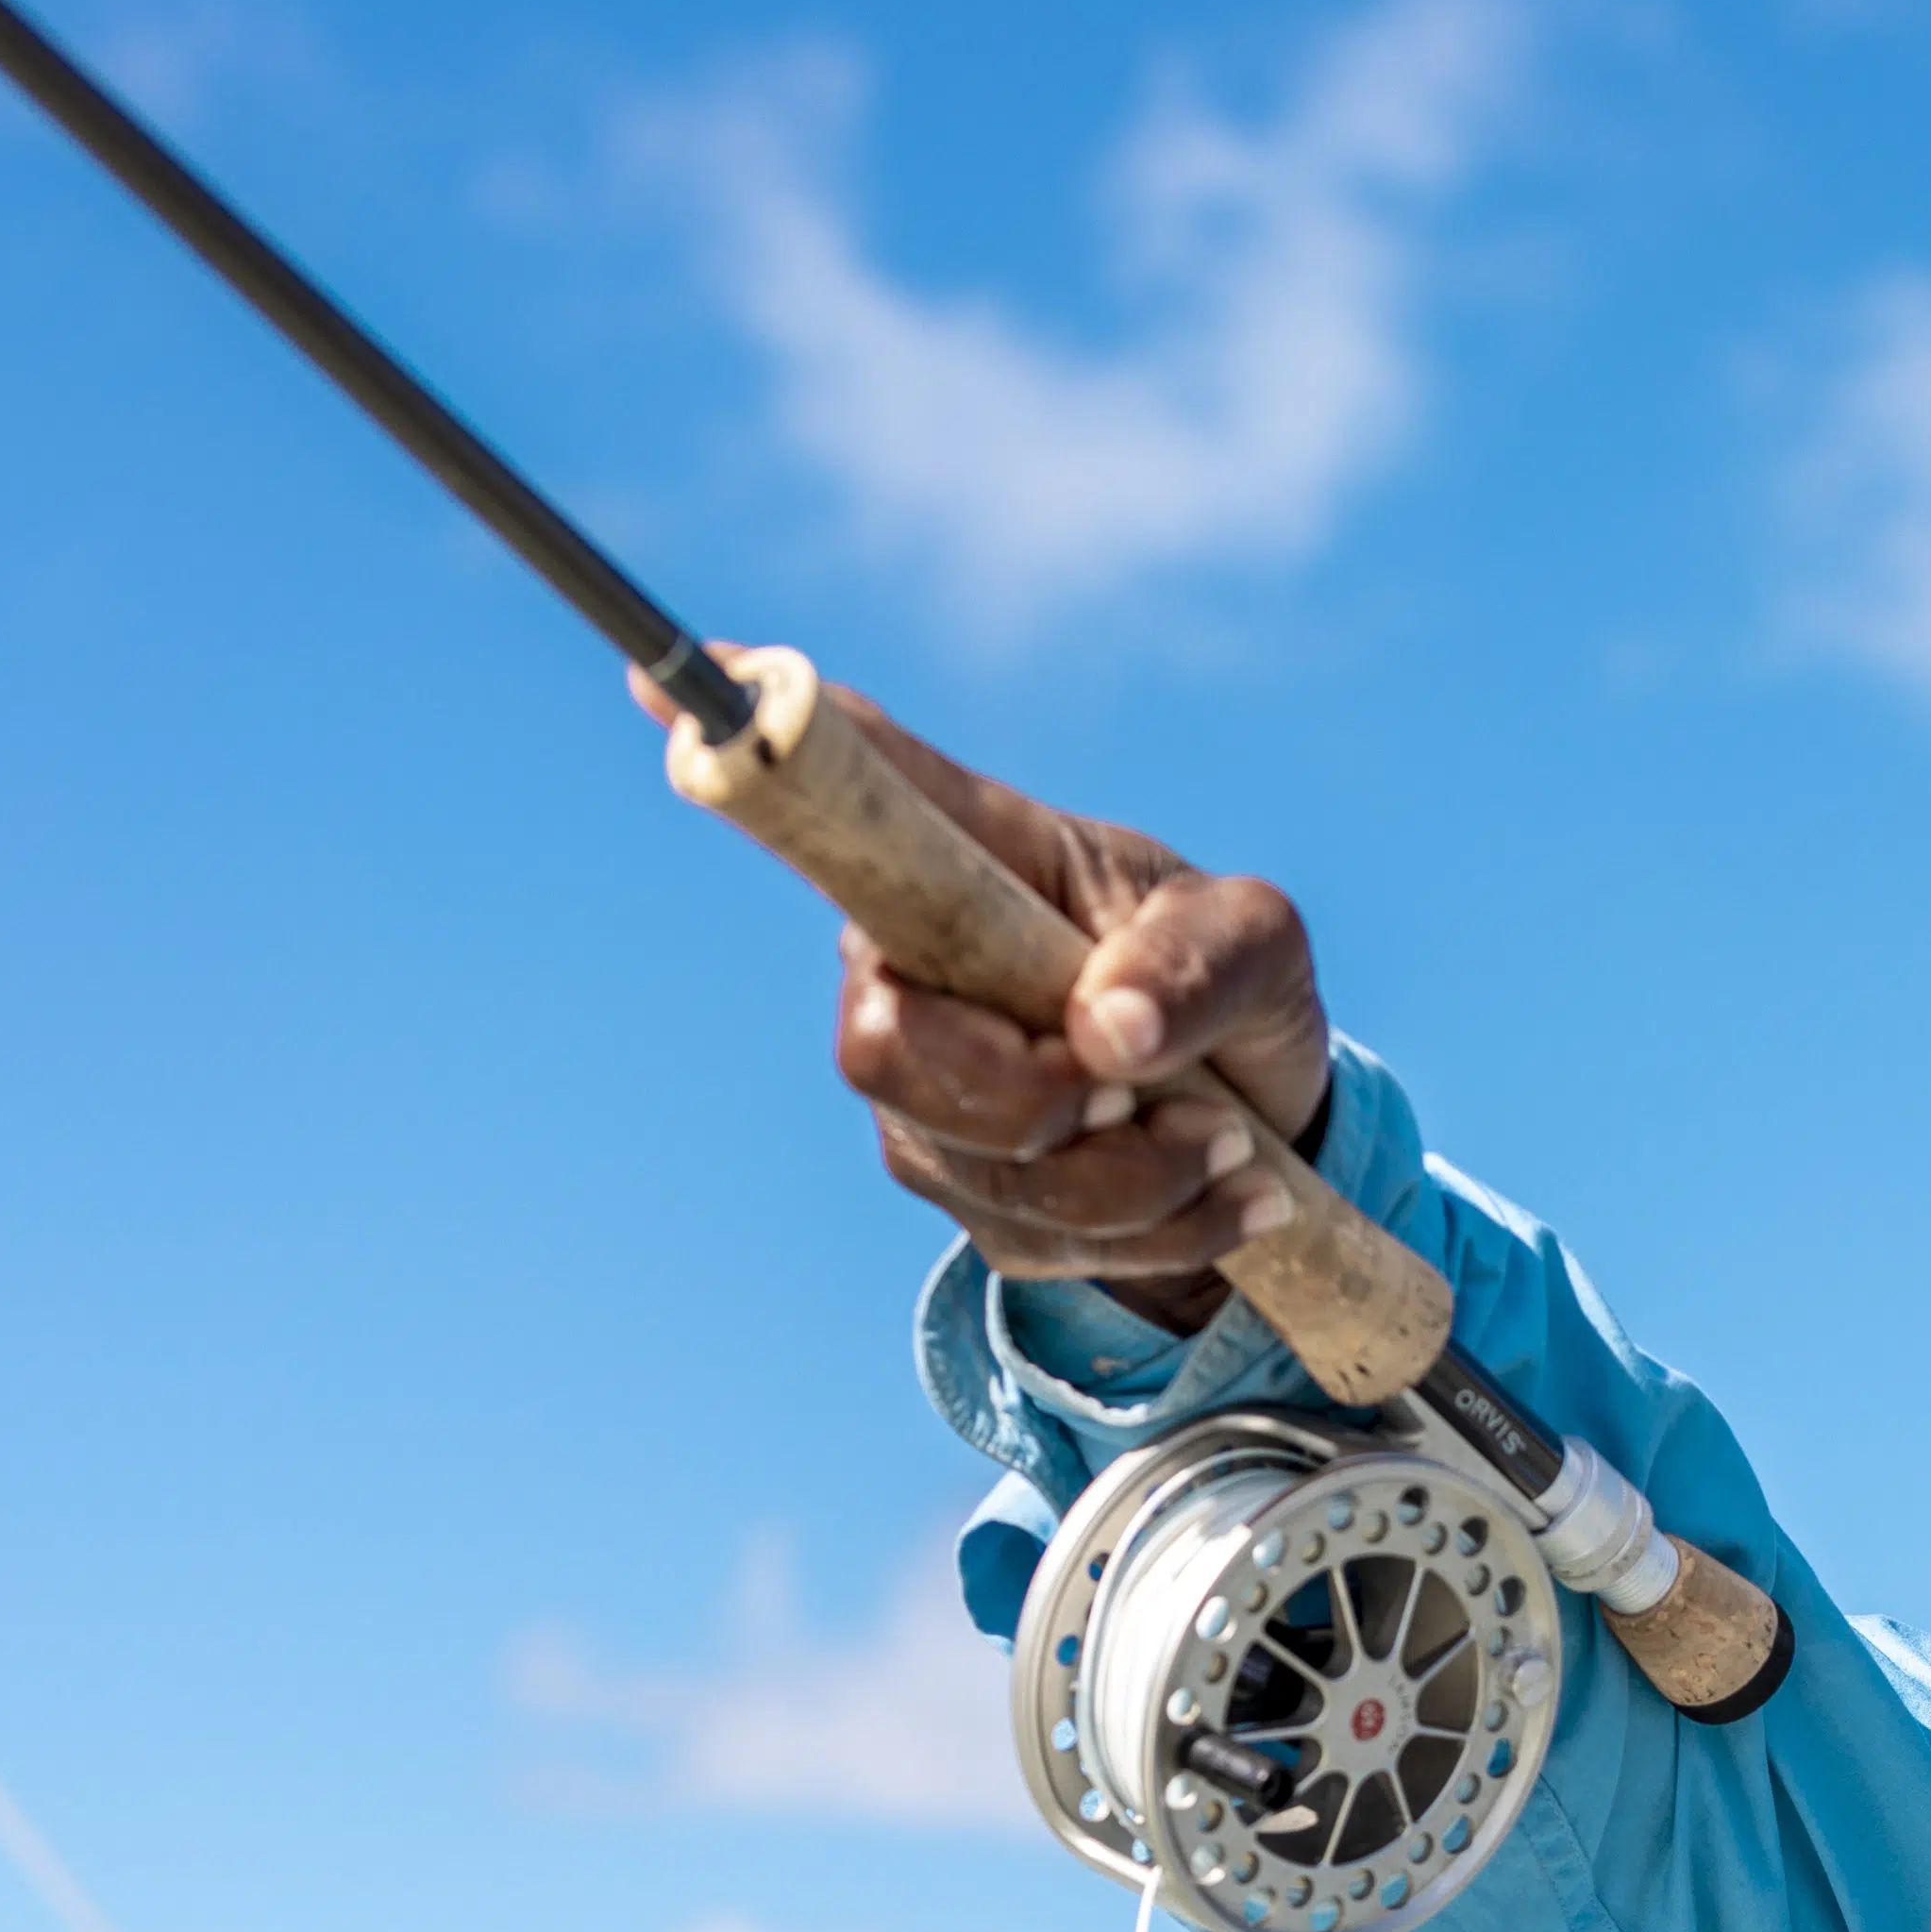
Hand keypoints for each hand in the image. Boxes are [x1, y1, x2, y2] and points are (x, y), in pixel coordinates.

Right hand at [634, 666, 1329, 1327]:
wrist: (1262, 1111)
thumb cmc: (1224, 981)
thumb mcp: (1257, 943)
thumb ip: (1198, 963)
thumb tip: (1107, 1032)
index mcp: (966, 860)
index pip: (851, 791)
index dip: (760, 750)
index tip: (667, 692)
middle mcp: (910, 968)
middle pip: (886, 1052)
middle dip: (1034, 1098)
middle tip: (1146, 1084)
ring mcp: (925, 1090)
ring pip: (973, 1168)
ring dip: (1131, 1178)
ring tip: (1229, 1140)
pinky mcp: (965, 1189)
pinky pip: (1033, 1239)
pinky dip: (1158, 1232)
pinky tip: (1230, 1192)